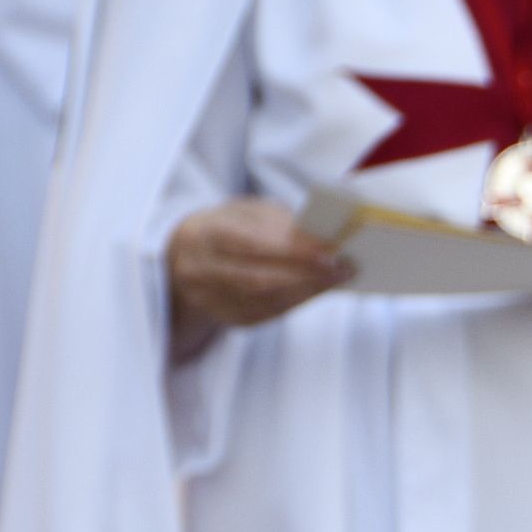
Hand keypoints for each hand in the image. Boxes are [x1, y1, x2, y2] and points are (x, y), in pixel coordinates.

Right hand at [165, 198, 349, 349]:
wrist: (188, 256)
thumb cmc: (228, 227)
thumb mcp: (246, 213)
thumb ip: (278, 223)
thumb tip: (321, 241)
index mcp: (203, 234)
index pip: (250, 244)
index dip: (292, 250)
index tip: (330, 252)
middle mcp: (200, 270)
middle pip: (260, 279)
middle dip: (307, 275)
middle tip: (343, 268)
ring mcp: (210, 299)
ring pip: (268, 301)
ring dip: (309, 290)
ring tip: (338, 278)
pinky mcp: (227, 317)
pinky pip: (270, 314)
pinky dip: (298, 301)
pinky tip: (318, 290)